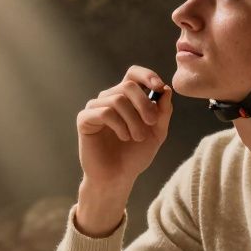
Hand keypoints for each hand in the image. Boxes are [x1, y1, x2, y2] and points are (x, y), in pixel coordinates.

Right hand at [77, 67, 172, 186]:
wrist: (118, 177)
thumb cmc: (135, 155)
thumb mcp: (157, 132)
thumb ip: (163, 112)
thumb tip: (166, 90)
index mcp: (126, 98)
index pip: (133, 73)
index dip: (147, 75)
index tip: (159, 88)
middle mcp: (109, 98)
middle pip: (128, 85)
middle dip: (144, 103)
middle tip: (152, 123)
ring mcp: (95, 108)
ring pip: (117, 99)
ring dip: (133, 120)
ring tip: (137, 137)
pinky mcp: (84, 120)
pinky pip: (104, 112)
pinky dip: (119, 125)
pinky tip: (124, 137)